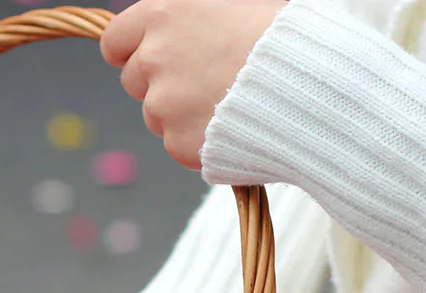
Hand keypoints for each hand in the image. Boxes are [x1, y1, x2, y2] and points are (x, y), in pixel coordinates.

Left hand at [102, 0, 287, 170]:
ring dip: (181, 115)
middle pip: (134, 82)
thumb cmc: (282, 37)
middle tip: (203, 83)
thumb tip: (178, 27)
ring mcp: (164, 105)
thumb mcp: (233, 3)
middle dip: (161, 84)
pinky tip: (233, 128)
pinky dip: (200, 143)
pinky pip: (180, 146)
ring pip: (157, 116)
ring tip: (227, 105)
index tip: (146, 59)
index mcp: (164, 14)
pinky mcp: (180, 144)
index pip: (115, 41)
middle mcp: (154, 58)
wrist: (310, 87)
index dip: (130, 53)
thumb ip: (190, 17)